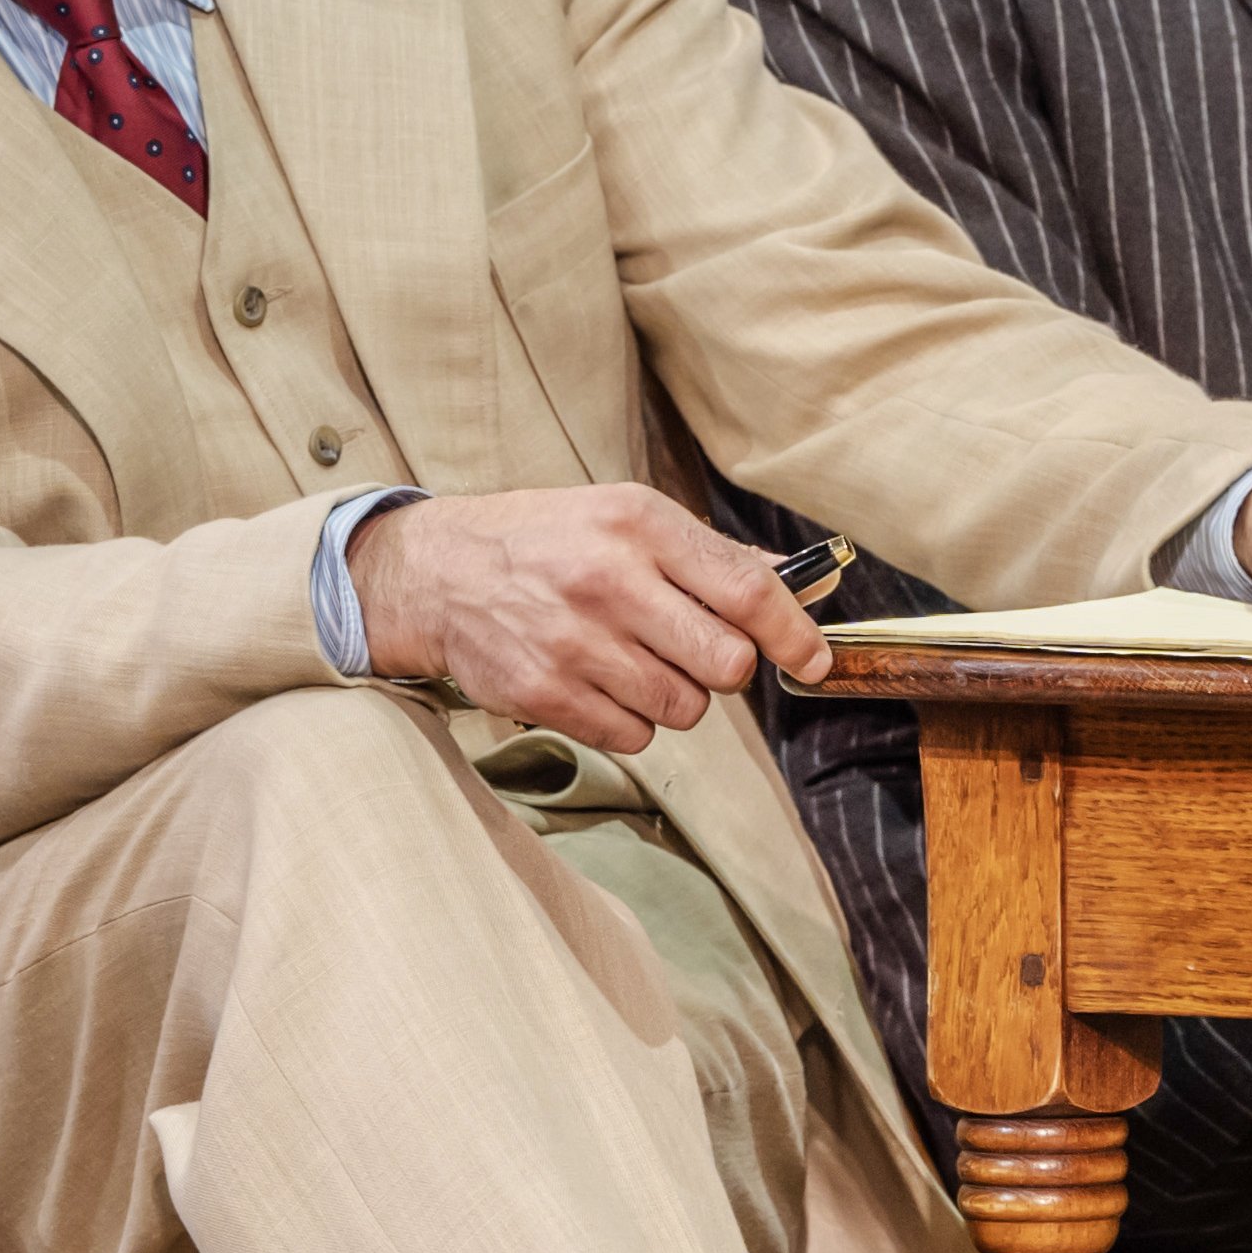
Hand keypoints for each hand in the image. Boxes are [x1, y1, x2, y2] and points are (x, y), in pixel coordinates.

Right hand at [349, 485, 830, 754]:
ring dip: (676, 695)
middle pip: (727, 664)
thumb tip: (798, 583)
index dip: (795, 635)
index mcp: (638, 524)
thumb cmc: (546, 540)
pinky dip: (631, 720)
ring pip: (684, 708)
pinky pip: (634, 736)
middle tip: (699, 652)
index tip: (813, 659)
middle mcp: (608, 581)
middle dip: (728, 668)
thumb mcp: (625, 516)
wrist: (438, 573)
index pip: (748, 590)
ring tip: (636, 660)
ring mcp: (573, 642)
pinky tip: (601, 682)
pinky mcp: (544, 693)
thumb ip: (713, 554)